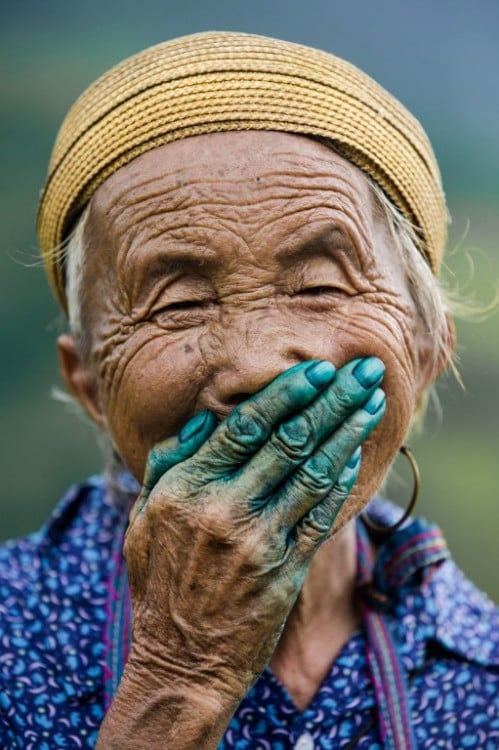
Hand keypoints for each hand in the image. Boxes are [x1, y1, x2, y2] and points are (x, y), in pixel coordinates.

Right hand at [123, 356, 385, 698]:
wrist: (181, 660)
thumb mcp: (144, 518)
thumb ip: (168, 463)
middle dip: (331, 400)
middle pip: (289, 441)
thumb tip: (206, 418)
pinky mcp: (285, 570)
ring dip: (348, 434)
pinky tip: (357, 458)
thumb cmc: (159, 584)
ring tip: (373, 403)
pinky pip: (320, 518)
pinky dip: (341, 485)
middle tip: (363, 371)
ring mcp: (258, 541)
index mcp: (186, 489)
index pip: (244, 427)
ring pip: (313, 473)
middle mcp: (224, 509)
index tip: (317, 369)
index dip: (286, 393)